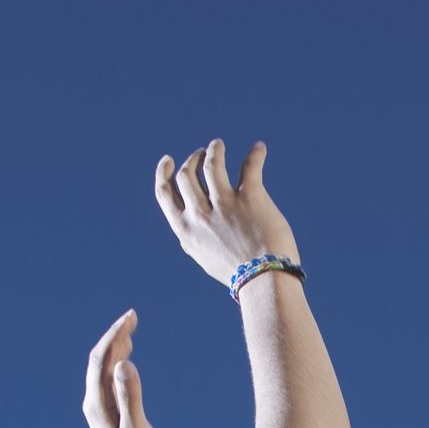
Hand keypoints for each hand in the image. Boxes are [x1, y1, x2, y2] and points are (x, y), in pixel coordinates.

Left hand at [83, 311, 161, 427]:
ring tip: (131, 329)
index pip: (101, 360)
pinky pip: (108, 380)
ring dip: (115, 347)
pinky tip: (127, 356)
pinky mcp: (108, 412)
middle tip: (133, 317)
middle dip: (114, 336)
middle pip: (99, 360)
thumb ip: (131, 395)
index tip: (130, 319)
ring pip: (103, 369)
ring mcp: (99, 407)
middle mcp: (93, 402)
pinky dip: (117, 362)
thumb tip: (124, 363)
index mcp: (97, 403)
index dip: (114, 336)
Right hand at [152, 139, 301, 291]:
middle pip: (186, 176)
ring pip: (211, 164)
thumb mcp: (205, 259)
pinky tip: (259, 148)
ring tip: (218, 145)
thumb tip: (187, 229)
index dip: (164, 174)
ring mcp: (224, 205)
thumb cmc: (239, 275)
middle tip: (201, 154)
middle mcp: (200, 215)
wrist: (265, 283)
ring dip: (214, 151)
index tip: (169, 160)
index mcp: (185, 231)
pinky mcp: (250, 198)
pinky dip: (256, 154)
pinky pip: (250, 166)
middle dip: (191, 160)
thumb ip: (195, 239)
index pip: (165, 195)